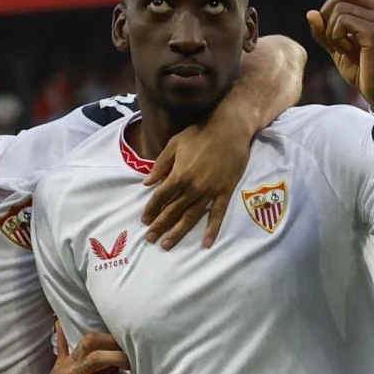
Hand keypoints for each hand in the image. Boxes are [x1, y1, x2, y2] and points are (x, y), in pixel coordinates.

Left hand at [142, 122, 249, 249]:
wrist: (230, 129)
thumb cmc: (200, 134)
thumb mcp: (174, 144)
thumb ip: (160, 165)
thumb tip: (146, 183)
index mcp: (180, 174)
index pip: (161, 196)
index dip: (151, 209)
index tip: (144, 220)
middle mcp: (193, 187)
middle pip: (173, 210)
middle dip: (160, 225)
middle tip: (150, 239)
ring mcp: (210, 192)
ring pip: (191, 216)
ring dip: (178, 232)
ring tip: (167, 244)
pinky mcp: (225, 192)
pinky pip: (217, 214)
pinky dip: (211, 230)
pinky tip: (205, 243)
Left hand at [305, 0, 373, 112]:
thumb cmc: (362, 71)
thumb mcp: (337, 49)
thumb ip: (324, 32)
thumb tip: (310, 13)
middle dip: (327, 14)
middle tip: (333, 38)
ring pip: (338, 8)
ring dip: (331, 31)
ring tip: (344, 48)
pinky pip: (341, 22)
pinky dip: (336, 37)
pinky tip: (348, 50)